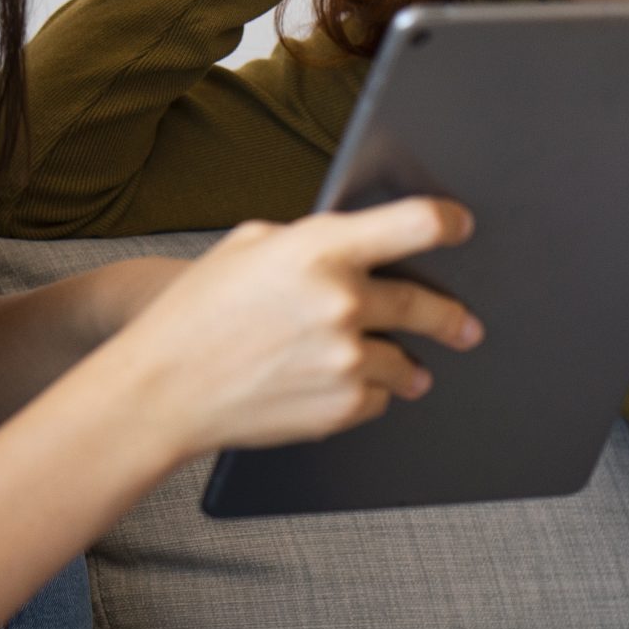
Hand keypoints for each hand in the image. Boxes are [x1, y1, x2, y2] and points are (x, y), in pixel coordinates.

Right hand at [93, 197, 481, 456]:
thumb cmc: (198, 311)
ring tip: (410, 369)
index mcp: (320, 249)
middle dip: (452, 317)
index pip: (414, 224)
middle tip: (466, 325)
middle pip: (425, 303)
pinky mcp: (341, 407)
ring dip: (408, 365)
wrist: (162, 389)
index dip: (448, 222)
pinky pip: (379, 398)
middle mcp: (342, 301)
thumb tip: (361, 246)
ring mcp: (345, 358)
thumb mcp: (249, 247)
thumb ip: (311, 241)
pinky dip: (367, 393)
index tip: (462, 225)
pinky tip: (340, 386)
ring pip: (406, 361)